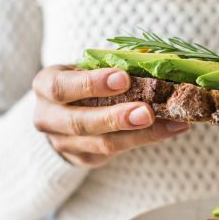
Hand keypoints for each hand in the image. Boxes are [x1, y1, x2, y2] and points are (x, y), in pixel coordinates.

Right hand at [32, 65, 189, 167]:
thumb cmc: (82, 80)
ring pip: (102, 144)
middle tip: (147, 112)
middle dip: (116, 118)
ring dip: (141, 135)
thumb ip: (112, 64)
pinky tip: (171, 129)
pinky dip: (146, 140)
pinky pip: (116, 153)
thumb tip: (153, 60)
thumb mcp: (87, 66)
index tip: (123, 78)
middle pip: (80, 123)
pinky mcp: (82, 159)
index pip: (61, 87)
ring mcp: (63, 143)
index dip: (91, 84)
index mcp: (45, 86)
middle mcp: (48, 117)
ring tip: (173, 123)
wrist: (62, 112)